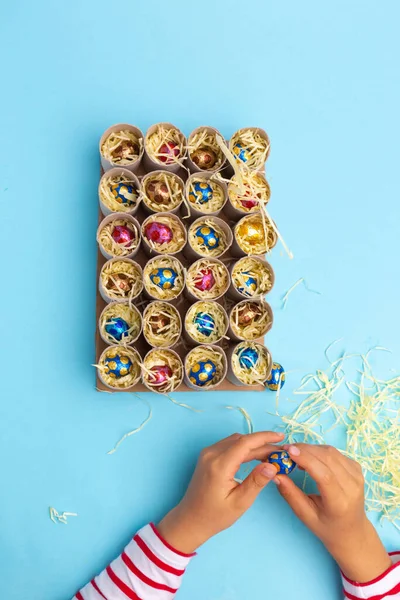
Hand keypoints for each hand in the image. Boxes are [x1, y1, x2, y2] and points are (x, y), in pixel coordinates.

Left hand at [158, 431, 284, 552]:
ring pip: (235, 440)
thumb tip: (272, 465)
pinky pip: (228, 445)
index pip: (245, 443)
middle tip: (280, 451)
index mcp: (219, 465)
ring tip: (271, 453)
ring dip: (253, 444)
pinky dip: (243, 447)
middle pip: (241, 440)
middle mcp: (211, 454)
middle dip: (262, 443)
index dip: (264, 437)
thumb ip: (256, 482)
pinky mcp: (207, 456)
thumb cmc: (215, 516)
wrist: (190, 520)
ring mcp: (207, 453)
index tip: (281, 437)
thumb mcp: (240, 502)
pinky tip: (255, 455)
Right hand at [276, 444, 390, 581]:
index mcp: (340, 503)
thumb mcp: (305, 515)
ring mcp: (357, 476)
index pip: (324, 475)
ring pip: (331, 452)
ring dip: (311, 448)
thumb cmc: (326, 526)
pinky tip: (310, 457)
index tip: (288, 451)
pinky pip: (335, 453)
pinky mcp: (357, 468)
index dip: (306, 459)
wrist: (352, 531)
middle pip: (328, 459)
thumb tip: (275, 475)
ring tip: (296, 454)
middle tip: (286, 450)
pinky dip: (320, 451)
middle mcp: (352, 487)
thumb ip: (290, 494)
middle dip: (305, 449)